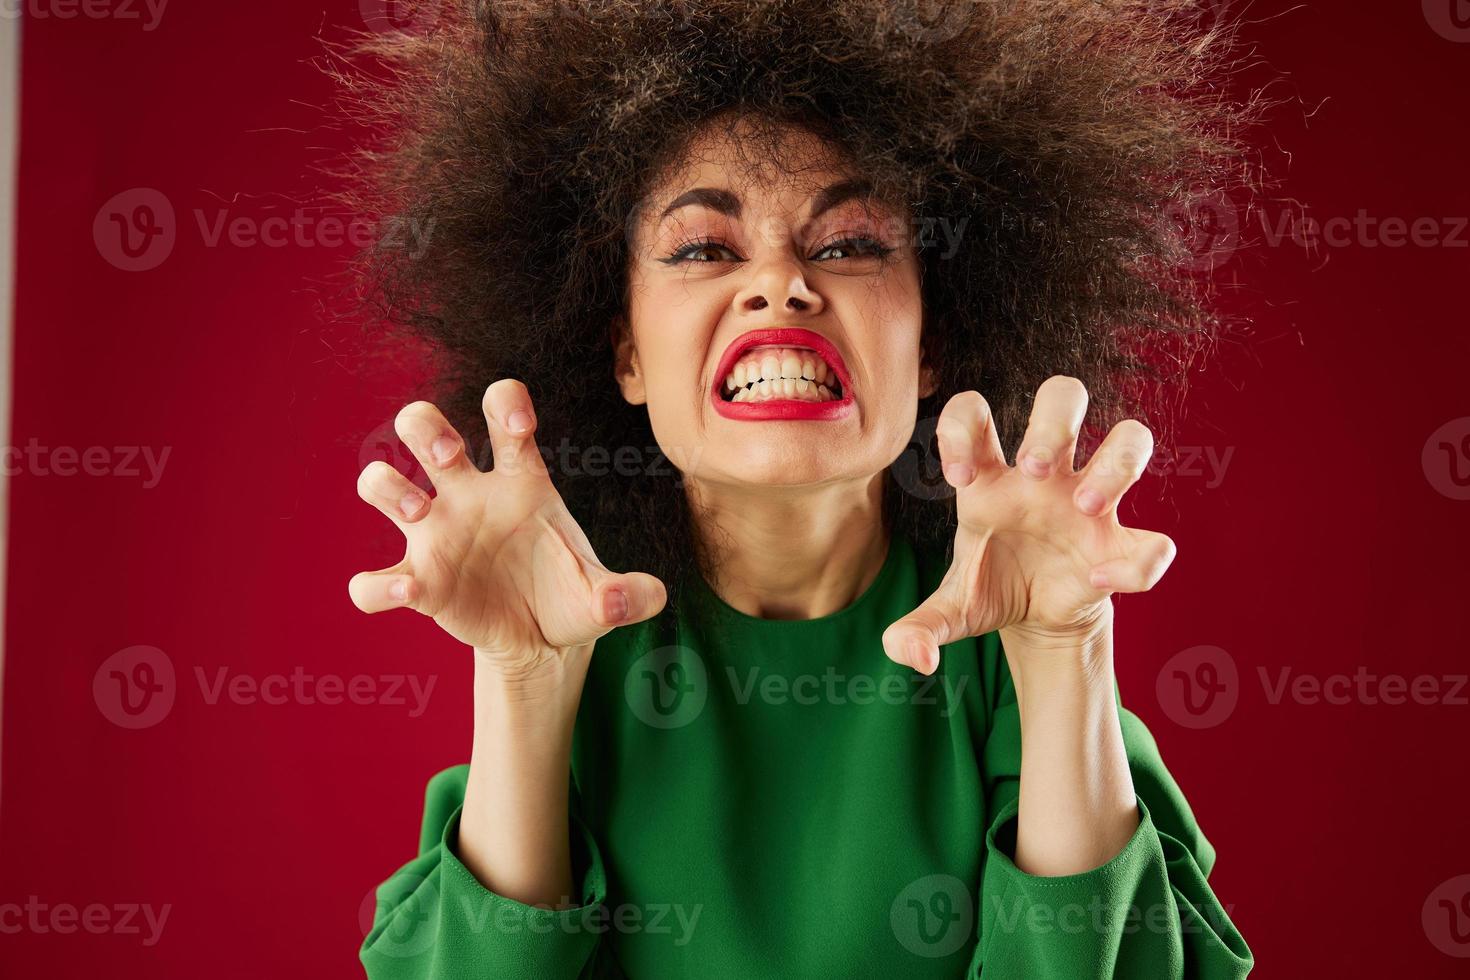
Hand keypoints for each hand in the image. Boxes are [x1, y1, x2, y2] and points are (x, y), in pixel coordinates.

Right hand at [348, 379, 667, 678]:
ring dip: (387, 486)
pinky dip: (378, 586)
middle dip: (428, 428)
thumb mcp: (605, 597)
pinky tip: (407, 591)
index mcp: (520, 481)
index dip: (505, 403)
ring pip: (380, 480)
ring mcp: (437, 536)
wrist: (544, 643)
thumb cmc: (570, 597)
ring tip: (417, 512)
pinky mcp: (419, 582)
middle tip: (449, 456)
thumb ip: (631, 594)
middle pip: (423, 427)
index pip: (502, 413)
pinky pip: (374, 580)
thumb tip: (649, 598)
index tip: (518, 426)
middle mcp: (469, 496)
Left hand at [882, 376, 1174, 673]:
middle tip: (1035, 469)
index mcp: (991, 480)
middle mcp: (1046, 478)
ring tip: (1085, 506)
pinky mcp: (1123, 544)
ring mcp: (1090, 502)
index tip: (960, 477)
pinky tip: (1099, 581)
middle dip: (1053, 422)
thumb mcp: (950, 612)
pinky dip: (1137, 564)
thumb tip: (910, 656)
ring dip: (1115, 464)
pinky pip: (1154, 543)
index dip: (962, 427)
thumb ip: (918, 629)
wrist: (1037, 619)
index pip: (974, 414)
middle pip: (1066, 396)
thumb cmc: (991, 589)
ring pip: (1131, 438)